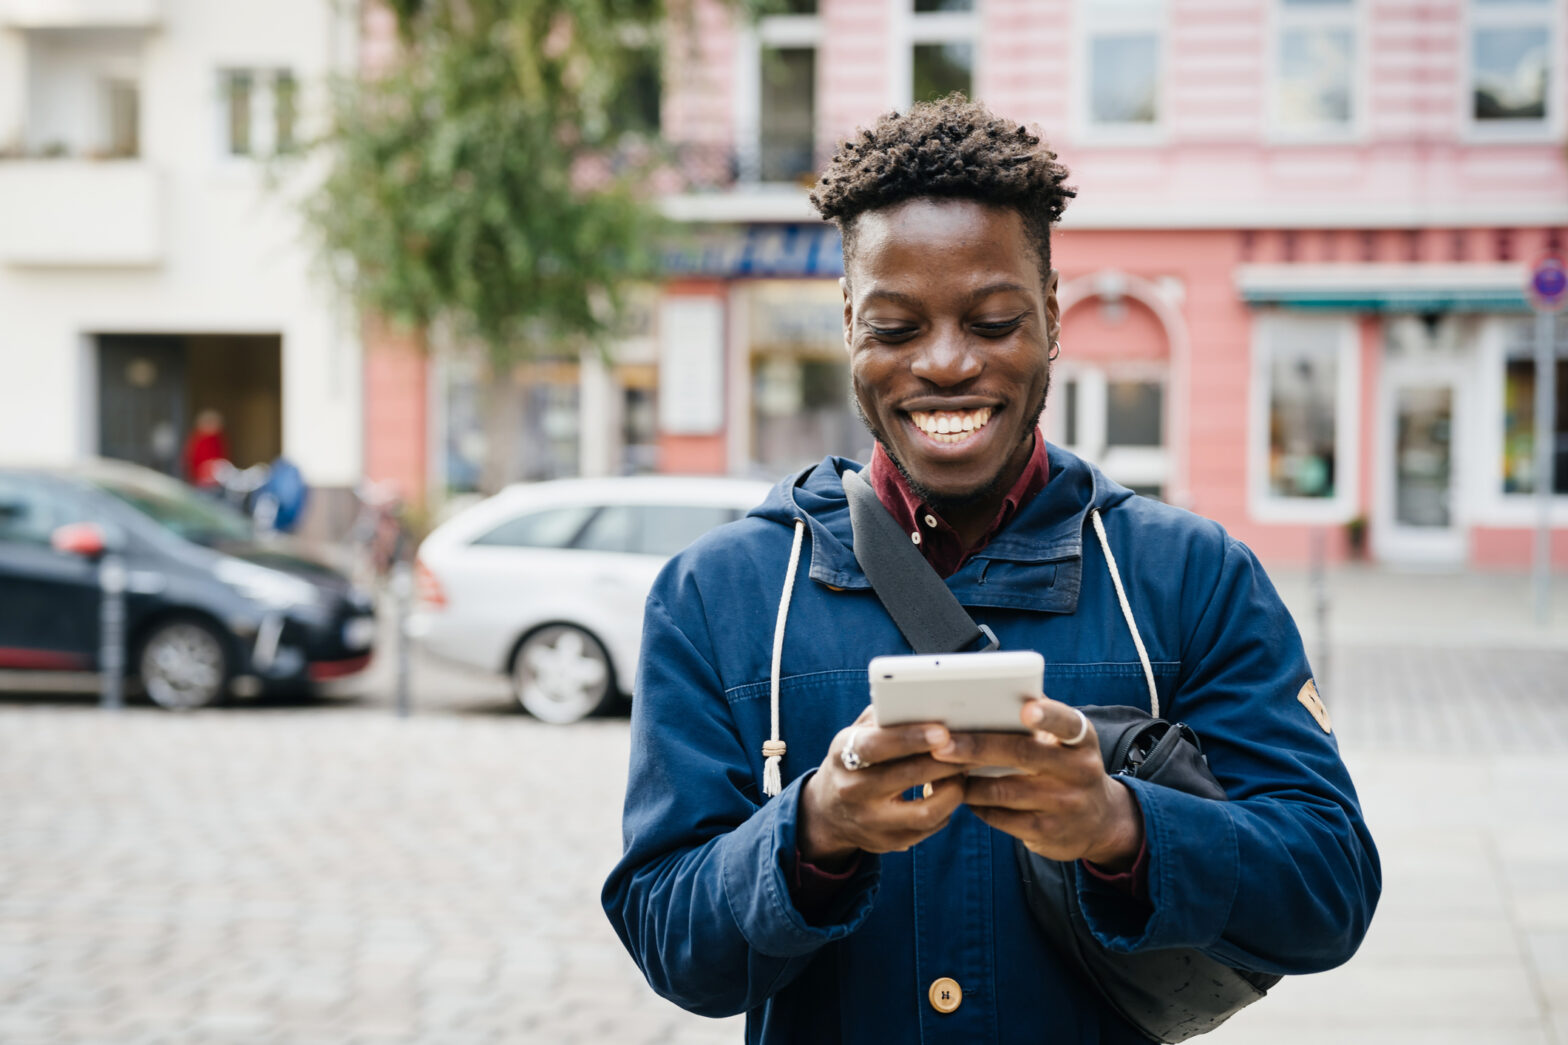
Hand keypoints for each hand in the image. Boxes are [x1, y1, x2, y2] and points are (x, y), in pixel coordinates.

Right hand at [798, 705, 967, 869]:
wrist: (830, 812)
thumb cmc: (856, 760)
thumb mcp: (856, 734)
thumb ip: (883, 717)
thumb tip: (923, 701)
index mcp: (842, 755)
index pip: (875, 746)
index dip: (910, 738)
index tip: (943, 731)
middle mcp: (852, 791)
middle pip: (907, 776)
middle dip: (946, 761)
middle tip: (972, 747)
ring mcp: (869, 821)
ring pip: (925, 811)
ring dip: (953, 790)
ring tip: (963, 772)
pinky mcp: (887, 843)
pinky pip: (929, 827)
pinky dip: (947, 808)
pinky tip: (951, 790)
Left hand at [929, 697, 1143, 868]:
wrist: (1100, 823)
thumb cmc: (1065, 767)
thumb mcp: (1067, 743)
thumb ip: (1038, 718)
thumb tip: (988, 693)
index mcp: (1081, 740)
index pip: (1067, 723)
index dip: (1047, 716)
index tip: (1025, 709)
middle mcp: (1079, 771)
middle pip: (1021, 754)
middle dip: (976, 747)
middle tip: (941, 744)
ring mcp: (1064, 804)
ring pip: (1002, 790)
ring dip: (966, 781)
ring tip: (938, 770)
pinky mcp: (1047, 831)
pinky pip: (1000, 817)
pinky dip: (975, 804)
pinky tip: (959, 794)